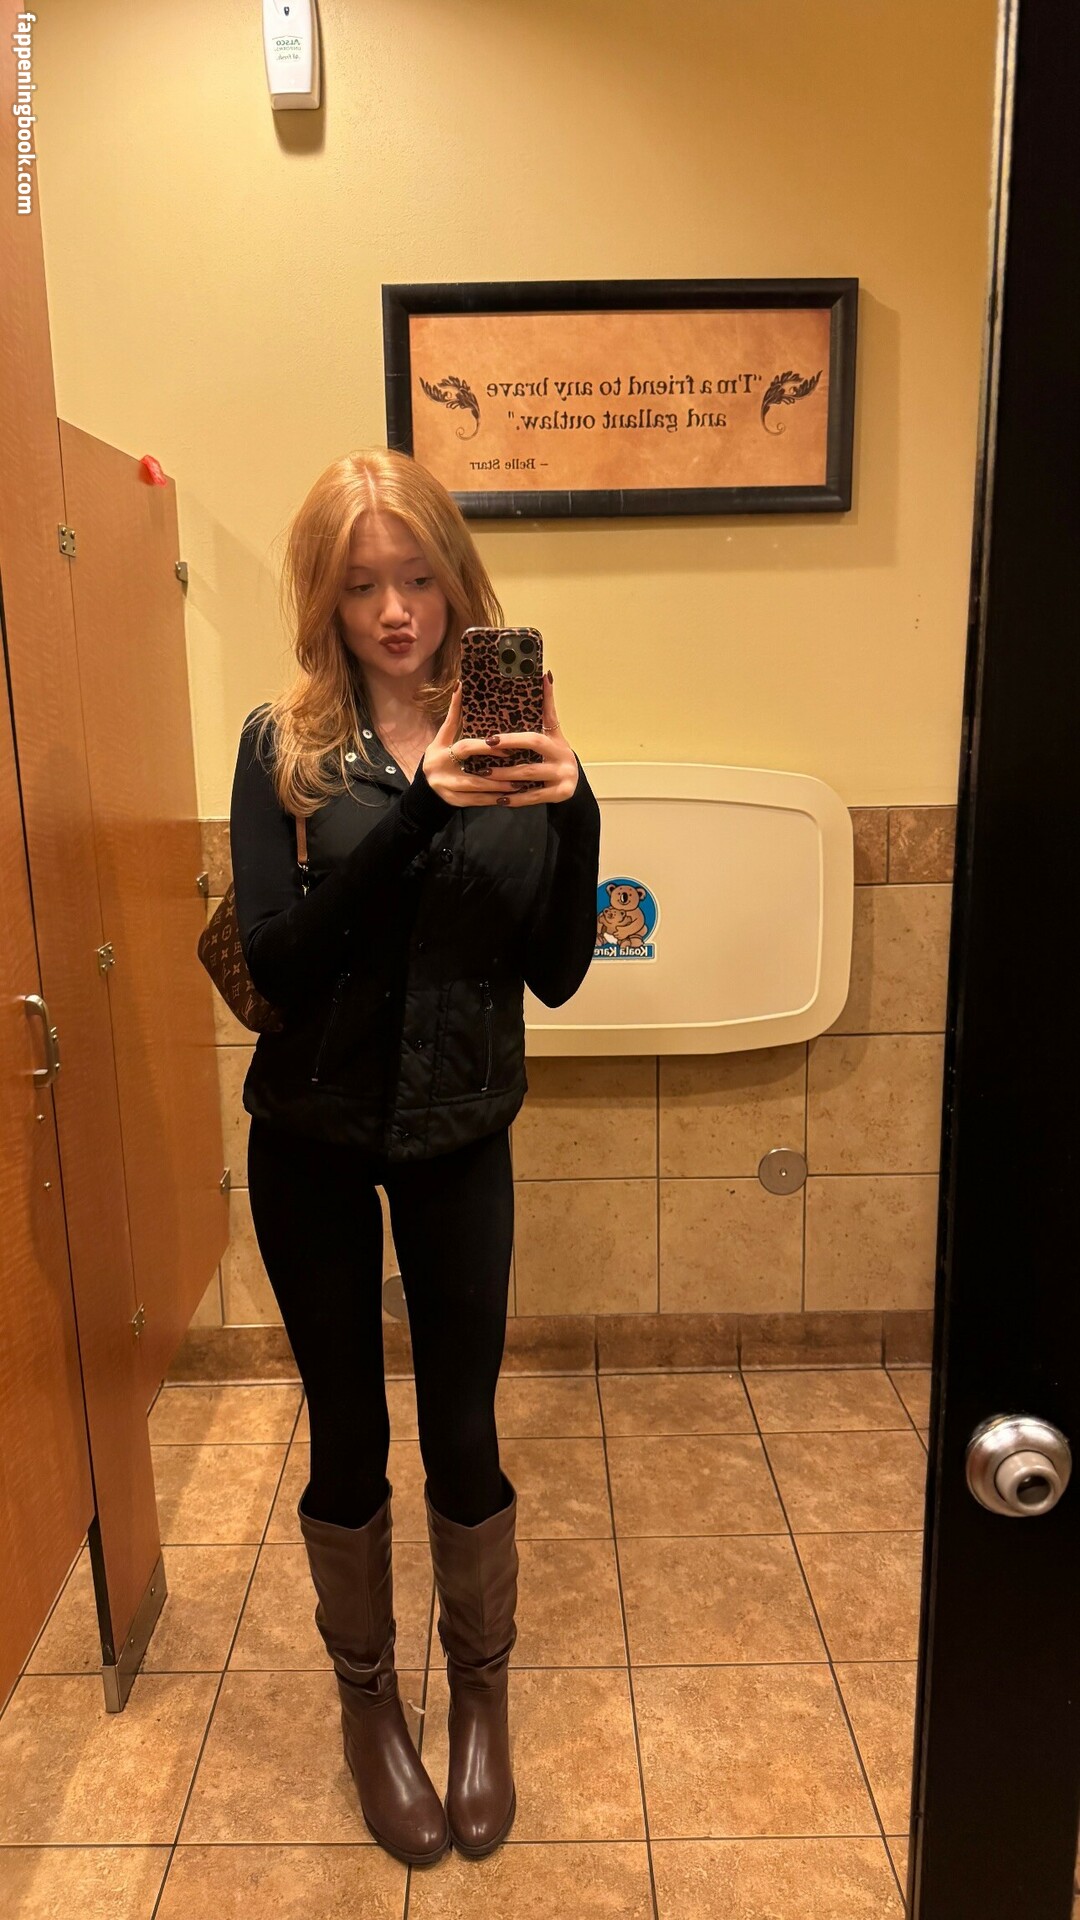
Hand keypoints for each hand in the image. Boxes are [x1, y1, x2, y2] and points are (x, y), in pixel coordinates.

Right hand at [421, 681, 522, 807]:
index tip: (504, 746)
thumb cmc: (439, 756)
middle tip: (518, 771)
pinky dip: (493, 800)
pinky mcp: (454, 804)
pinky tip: (509, 798)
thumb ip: (453, 716)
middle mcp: (442, 774)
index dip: (484, 747)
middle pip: (472, 777)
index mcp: (440, 753)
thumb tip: (460, 686)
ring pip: (477, 793)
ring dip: (498, 790)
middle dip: (496, 776)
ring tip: (519, 786)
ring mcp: (448, 791)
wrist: (424, 789)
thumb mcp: (442, 737)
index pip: (465, 748)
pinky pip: (477, 802)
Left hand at [479, 670, 579, 806]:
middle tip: (483, 759)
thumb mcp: (553, 731)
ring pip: (529, 780)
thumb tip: (546, 674)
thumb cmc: (556, 752)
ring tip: (485, 775)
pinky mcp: (559, 795)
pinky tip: (499, 799)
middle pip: (531, 762)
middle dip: (505, 763)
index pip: (534, 740)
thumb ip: (547, 707)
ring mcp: (563, 780)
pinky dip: (515, 799)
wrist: (575, 782)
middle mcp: (563, 761)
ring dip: (505, 778)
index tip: (490, 739)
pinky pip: (533, 798)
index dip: (512, 740)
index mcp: (558, 743)